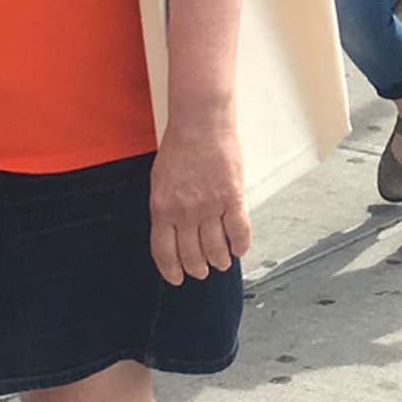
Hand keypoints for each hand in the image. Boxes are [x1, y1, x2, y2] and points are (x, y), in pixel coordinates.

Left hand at [148, 128, 250, 286]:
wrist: (200, 123)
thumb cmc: (180, 147)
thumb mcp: (160, 181)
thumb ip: (165, 209)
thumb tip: (171, 233)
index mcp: (162, 208)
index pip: (164, 252)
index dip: (172, 270)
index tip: (178, 278)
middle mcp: (185, 212)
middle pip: (192, 256)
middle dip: (198, 268)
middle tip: (203, 270)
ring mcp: (210, 206)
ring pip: (216, 249)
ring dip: (220, 260)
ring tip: (222, 262)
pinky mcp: (233, 197)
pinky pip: (239, 232)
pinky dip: (241, 245)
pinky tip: (239, 249)